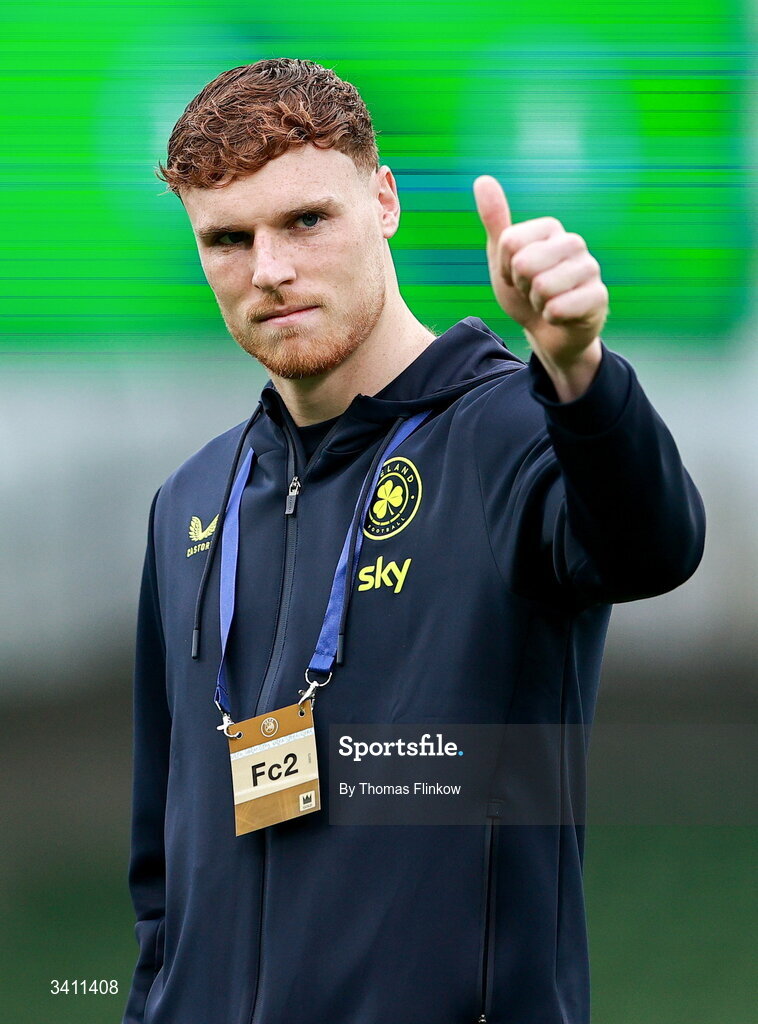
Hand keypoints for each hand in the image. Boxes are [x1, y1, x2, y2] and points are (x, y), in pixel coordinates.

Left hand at [473, 175, 608, 399]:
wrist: (548, 332)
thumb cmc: (526, 292)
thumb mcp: (503, 258)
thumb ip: (495, 220)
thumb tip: (482, 180)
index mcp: (550, 228)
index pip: (509, 243)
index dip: (505, 268)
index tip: (516, 276)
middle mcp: (574, 243)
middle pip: (524, 263)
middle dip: (521, 286)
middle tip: (532, 291)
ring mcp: (590, 269)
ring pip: (542, 287)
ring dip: (537, 304)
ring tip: (546, 303)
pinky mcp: (598, 297)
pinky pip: (558, 308)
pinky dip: (551, 318)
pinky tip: (560, 316)